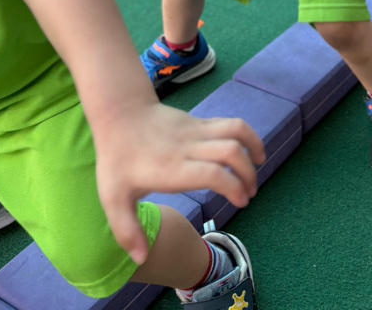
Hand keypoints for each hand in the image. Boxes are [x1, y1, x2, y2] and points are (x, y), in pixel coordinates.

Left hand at [94, 101, 264, 264]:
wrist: (121, 113)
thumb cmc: (117, 158)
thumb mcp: (113, 199)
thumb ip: (126, 231)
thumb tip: (141, 259)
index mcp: (173, 169)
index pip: (213, 174)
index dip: (233, 187)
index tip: (241, 202)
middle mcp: (189, 147)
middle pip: (231, 151)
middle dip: (248, 174)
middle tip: (250, 193)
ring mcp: (196, 131)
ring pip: (235, 130)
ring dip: (253, 146)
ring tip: (258, 164)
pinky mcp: (199, 121)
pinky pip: (229, 123)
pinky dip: (245, 135)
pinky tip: (247, 149)